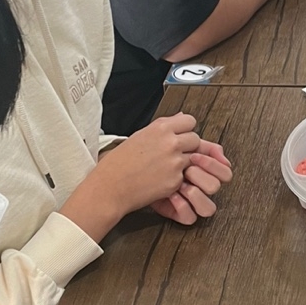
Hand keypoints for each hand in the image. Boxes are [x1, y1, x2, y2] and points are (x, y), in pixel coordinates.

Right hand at [61, 114, 203, 239]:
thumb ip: (163, 126)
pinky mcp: (176, 180)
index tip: (180, 135)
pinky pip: (185, 175)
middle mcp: (170, 143)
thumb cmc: (119, 163)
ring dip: (184, 162)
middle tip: (173, 153)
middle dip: (188, 146)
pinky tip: (161, 178)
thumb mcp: (139, 136)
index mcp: (160, 128)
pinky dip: (177, 178)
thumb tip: (180, 117)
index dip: (185, 129)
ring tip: (165, 167)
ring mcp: (175, 162)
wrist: (110, 187)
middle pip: (195, 139)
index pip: (189, 121)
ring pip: (194, 158)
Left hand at [151, 139, 232, 225]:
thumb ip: (197, 142)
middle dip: (201, 175)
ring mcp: (189, 201)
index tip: (193, 155)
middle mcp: (198, 187)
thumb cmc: (145, 160)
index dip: (212, 163)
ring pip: (209, 207)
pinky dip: (181, 206)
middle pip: (216, 187)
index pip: (224, 172)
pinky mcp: (178, 213)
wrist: (123, 177)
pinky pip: (190, 217)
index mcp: (201, 170)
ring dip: (194, 192)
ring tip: (179, 184)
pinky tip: (170, 196)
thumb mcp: (171, 141)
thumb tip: (219, 150)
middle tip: (186, 168)